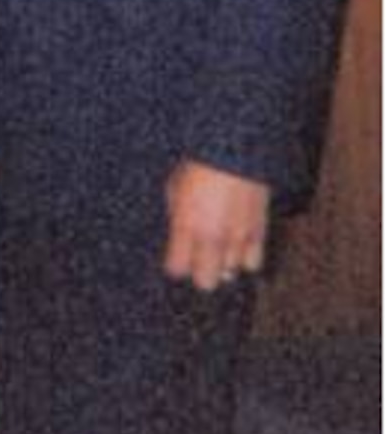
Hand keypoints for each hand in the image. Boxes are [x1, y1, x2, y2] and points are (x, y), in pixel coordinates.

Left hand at [163, 160, 269, 292]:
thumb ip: (175, 215)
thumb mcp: (174, 187)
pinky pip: (253, 263)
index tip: (176, 259)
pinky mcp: (259, 233)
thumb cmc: (199, 164)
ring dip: (223, 264)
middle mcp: (212, 238)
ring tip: (218, 250)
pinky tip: (237, 246)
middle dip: (199, 273)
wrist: (236, 151)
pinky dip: (245, 258)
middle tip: (197, 259)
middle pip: (205, 282)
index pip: (177, 268)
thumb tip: (178, 236)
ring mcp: (238, 238)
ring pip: (230, 274)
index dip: (175, 266)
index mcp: (186, 226)